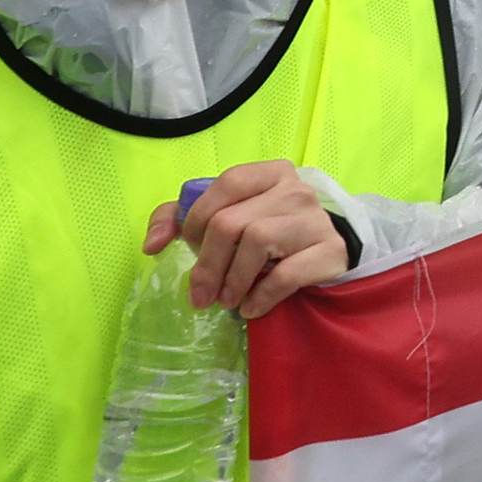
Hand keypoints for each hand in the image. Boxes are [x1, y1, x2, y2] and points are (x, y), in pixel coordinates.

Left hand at [143, 160, 350, 318]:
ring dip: (232, 281)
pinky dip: (260, 296)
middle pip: (233, 222)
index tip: (191, 248)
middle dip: (208, 265)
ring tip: (226, 301)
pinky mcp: (328, 250)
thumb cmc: (269, 229)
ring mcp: (315, 219)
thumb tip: (152, 244)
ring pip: (258, 242)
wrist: (326, 249)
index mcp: (270, 173)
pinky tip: (251, 307)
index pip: (227, 184)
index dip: (198, 218)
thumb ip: (182, 218)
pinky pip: (286, 274)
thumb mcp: (229, 214)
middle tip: (200, 295)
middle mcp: (295, 189)